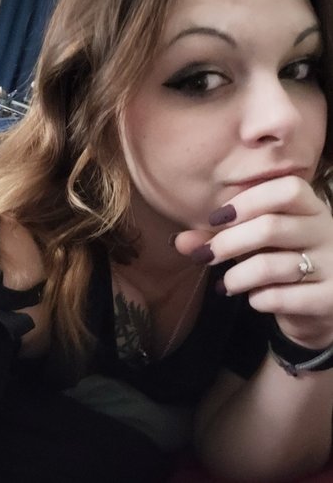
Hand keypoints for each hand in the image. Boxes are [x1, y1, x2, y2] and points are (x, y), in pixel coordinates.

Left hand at [174, 175, 332, 348]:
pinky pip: (282, 297)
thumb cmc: (279, 263)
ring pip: (272, 265)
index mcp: (310, 208)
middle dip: (228, 242)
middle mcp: (327, 231)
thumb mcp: (250, 244)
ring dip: (237, 276)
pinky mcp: (330, 298)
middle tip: (206, 256)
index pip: (287, 189)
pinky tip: (253, 299)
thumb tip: (178, 241)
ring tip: (224, 284)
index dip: (248, 201)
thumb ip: (218, 237)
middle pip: (271, 227)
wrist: (317, 308)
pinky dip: (259, 299)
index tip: (216, 219)